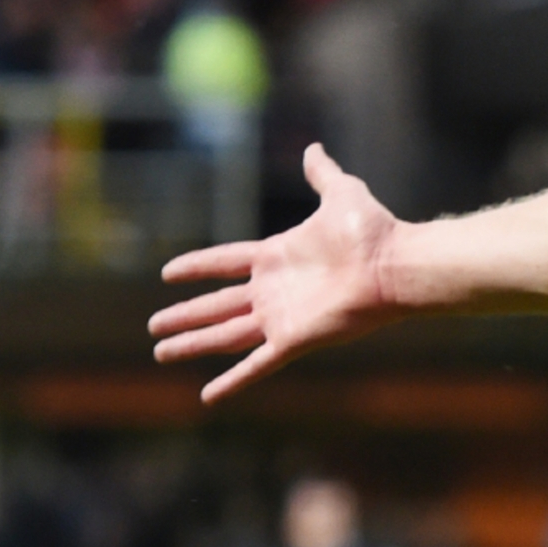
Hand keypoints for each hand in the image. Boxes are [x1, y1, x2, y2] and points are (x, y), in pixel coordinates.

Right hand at [150, 144, 396, 401]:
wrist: (394, 266)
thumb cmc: (372, 231)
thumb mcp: (340, 193)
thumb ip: (322, 174)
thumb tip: (314, 148)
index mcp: (276, 257)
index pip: (224, 262)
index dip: (197, 267)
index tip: (168, 273)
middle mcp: (272, 290)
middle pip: (216, 305)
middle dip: (185, 316)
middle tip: (154, 326)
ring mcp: (280, 317)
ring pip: (224, 335)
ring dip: (193, 344)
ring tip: (161, 352)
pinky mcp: (292, 340)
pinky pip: (255, 365)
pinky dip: (231, 382)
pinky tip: (207, 398)